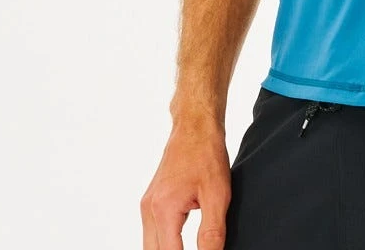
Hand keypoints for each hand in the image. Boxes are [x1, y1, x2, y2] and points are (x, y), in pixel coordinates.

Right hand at [140, 114, 231, 249]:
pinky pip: (152, 233)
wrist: (195, 126)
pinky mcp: (151, 201)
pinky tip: (179, 246)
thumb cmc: (206, 154)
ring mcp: (147, 205)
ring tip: (189, 248)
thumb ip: (212, 232)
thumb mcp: (217, 195)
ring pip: (150, 246)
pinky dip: (163, 244)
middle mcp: (149, 209)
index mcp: (164, 209)